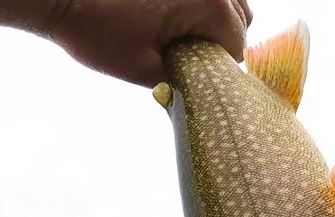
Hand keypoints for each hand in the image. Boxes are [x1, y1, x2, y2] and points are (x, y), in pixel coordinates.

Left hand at [0, 0, 253, 87]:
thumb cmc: (95, 28)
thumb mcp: (141, 68)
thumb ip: (180, 81)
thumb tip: (195, 89)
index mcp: (210, 6)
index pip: (236, 46)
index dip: (217, 67)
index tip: (192, 74)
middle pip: (239, 19)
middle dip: (217, 39)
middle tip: (184, 56)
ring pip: (227, 0)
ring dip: (211, 19)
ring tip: (179, 35)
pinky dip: (197, 4)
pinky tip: (171, 15)